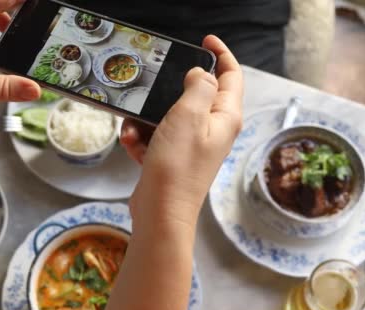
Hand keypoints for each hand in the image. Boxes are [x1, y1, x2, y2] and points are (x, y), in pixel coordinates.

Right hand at [125, 35, 242, 225]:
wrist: (160, 213)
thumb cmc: (177, 167)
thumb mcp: (188, 116)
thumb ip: (199, 87)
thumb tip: (201, 74)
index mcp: (225, 117)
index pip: (232, 76)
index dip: (221, 54)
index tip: (204, 41)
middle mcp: (213, 130)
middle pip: (194, 96)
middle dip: (168, 93)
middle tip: (152, 89)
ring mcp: (193, 146)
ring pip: (169, 117)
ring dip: (148, 119)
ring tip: (134, 130)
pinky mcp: (173, 159)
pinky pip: (156, 137)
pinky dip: (142, 139)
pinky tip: (132, 146)